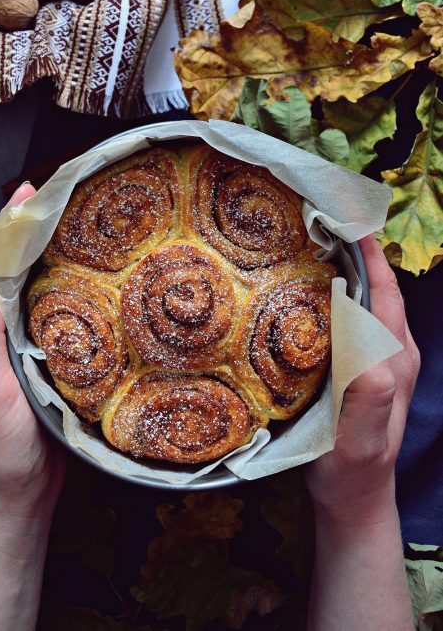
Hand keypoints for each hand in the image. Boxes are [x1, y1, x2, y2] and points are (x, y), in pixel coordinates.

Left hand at [0, 183, 65, 521]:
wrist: (19, 498)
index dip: (2, 232)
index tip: (27, 197)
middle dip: (20, 233)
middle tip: (52, 198)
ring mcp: (5, 348)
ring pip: (22, 291)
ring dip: (38, 256)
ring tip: (64, 223)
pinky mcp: (31, 360)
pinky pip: (42, 315)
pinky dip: (55, 288)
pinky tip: (76, 275)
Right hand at [305, 234, 419, 524]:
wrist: (354, 497)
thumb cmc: (351, 468)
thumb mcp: (361, 436)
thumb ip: (371, 393)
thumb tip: (372, 347)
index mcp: (393, 359)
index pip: (385, 291)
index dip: (369, 251)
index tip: (346, 215)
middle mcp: (393, 352)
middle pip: (381, 286)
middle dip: (359, 247)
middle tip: (326, 214)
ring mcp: (382, 359)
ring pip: (371, 298)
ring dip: (351, 264)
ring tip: (319, 238)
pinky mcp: (366, 366)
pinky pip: (358, 315)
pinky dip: (343, 290)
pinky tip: (317, 286)